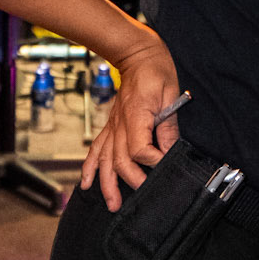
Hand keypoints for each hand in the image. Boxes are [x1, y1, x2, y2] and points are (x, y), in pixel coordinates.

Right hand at [80, 35, 180, 210]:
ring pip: (105, 161)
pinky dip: (89, 168)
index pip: (141, 149)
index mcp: (136, 116)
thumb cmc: (156, 71)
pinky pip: (96, 150)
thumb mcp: (170, 95)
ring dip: (106, 184)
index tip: (166, 166)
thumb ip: (168, 126)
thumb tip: (172, 152)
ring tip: (112, 205)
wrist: (137, 55)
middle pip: (120, 161)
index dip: (154, 162)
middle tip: (143, 198)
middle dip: (131, 182)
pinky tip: (86, 184)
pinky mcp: (109, 127)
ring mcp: (111, 127)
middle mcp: (119, 125)